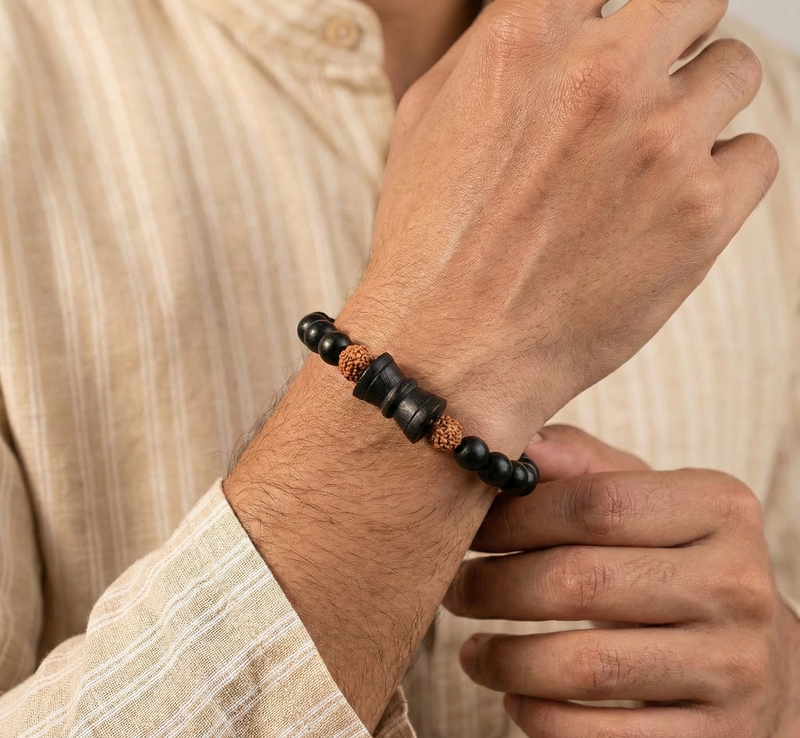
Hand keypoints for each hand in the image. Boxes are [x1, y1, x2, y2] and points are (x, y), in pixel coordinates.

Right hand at [337, 0, 777, 448]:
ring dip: (700, 106)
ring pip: (735, 71)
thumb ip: (491, 49)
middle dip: (670, 36)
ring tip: (654, 159)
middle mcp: (603, 75)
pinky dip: (724, 176)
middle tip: (647, 85)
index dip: (607, 17)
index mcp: (528, 39)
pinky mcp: (703, 214)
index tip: (609, 45)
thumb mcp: (427, 120)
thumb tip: (548, 17)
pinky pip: (757, 156)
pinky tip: (674, 206)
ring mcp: (661, 143)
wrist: (451, 351)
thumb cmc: (429, 242)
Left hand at [445, 426, 799, 736]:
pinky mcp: (718, 737)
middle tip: (454, 589)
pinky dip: (540, 715)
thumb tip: (515, 440)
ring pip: (587, 666)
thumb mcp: (646, 499)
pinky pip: (603, 736)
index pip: (594, 504)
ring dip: (506, 660)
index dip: (512, 518)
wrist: (758, 657)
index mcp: (719, 508)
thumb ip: (580, 464)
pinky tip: (516, 694)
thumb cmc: (674, 559)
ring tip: (473, 651)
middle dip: (493, 587)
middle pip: (581, 581)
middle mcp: (737, 585)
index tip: (466, 528)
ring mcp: (733, 667)